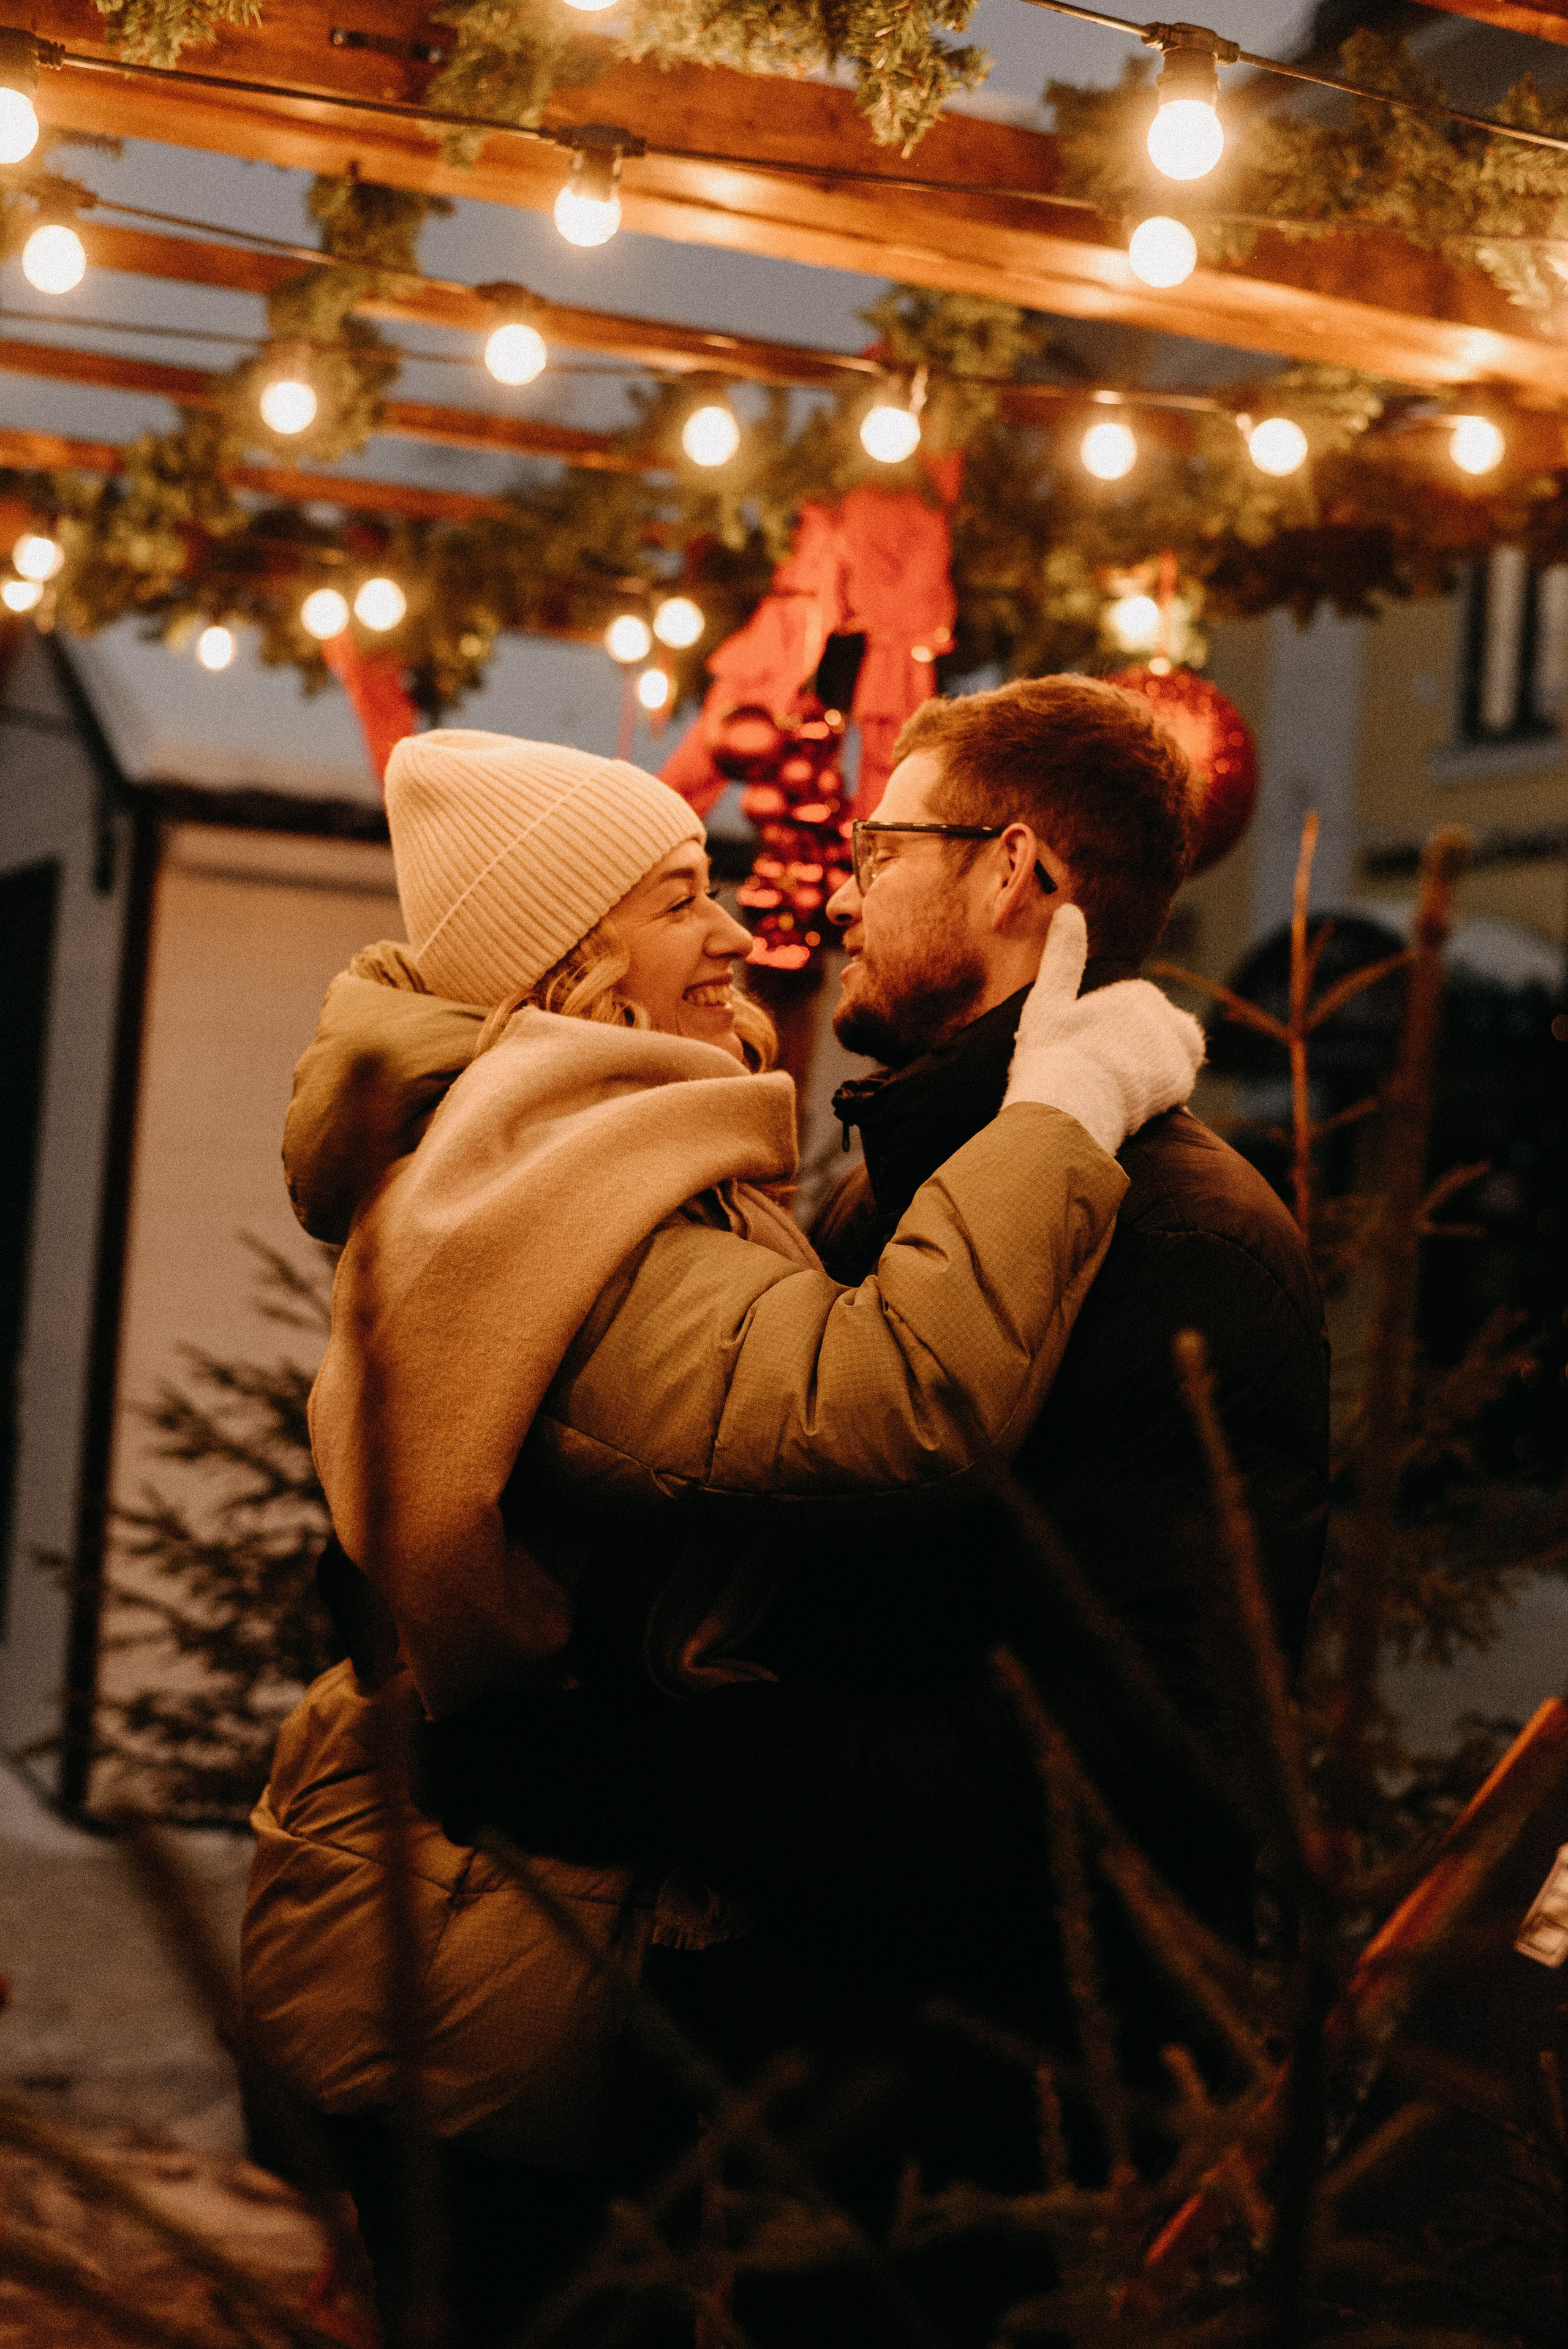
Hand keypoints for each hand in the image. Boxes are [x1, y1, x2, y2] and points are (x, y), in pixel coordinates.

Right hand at [1002, 904, 1204, 1153]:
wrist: (1068, 1112)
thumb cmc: (1049, 1058)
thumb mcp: (1047, 1003)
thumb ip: (1062, 957)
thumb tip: (1069, 909)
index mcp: (1132, 994)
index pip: (1133, 1012)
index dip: (1109, 1035)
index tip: (1084, 1053)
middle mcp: (1161, 1016)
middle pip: (1154, 1033)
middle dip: (1134, 1051)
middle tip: (1097, 1075)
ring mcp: (1174, 1050)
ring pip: (1170, 1055)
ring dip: (1151, 1067)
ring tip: (1117, 1087)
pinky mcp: (1180, 1082)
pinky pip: (1178, 1083)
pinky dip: (1160, 1090)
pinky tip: (1133, 1101)